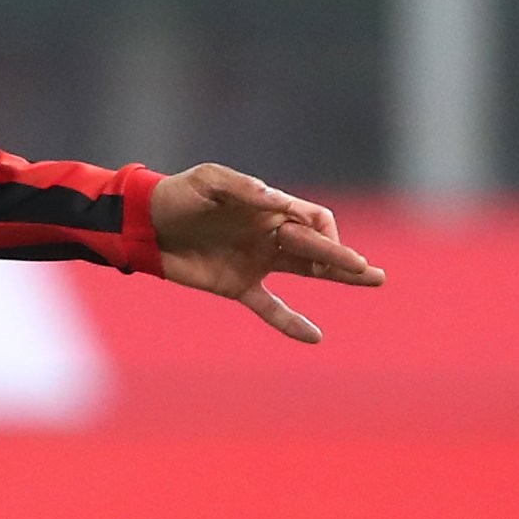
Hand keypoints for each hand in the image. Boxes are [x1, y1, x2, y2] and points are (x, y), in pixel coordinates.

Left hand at [146, 164, 387, 343]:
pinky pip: (271, 306)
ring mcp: (257, 261)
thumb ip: (242, 189)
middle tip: (371, 273)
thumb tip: (275, 200)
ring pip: (308, 273)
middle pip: (319, 248)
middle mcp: (270, 235)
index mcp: (268, 208)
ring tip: (373, 281)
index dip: (325, 234)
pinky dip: (291, 322)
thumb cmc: (178, 195)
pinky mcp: (238, 286)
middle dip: (345, 260)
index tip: (323, 245)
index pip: (313, 220)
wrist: (144, 225)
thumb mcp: (207, 182)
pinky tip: (315, 337)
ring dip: (338, 279)